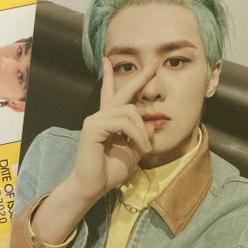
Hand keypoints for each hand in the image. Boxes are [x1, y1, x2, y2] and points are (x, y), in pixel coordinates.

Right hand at [68, 57, 156, 200]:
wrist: (93, 186)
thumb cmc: (110, 171)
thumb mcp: (133, 152)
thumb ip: (142, 136)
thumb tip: (153, 122)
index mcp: (108, 121)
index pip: (111, 94)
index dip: (112, 78)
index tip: (109, 61)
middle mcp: (101, 116)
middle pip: (122, 92)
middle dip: (140, 78)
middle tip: (153, 64)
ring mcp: (95, 119)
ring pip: (129, 111)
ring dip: (142, 131)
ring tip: (146, 148)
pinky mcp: (93, 126)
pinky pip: (123, 122)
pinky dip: (136, 135)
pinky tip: (140, 147)